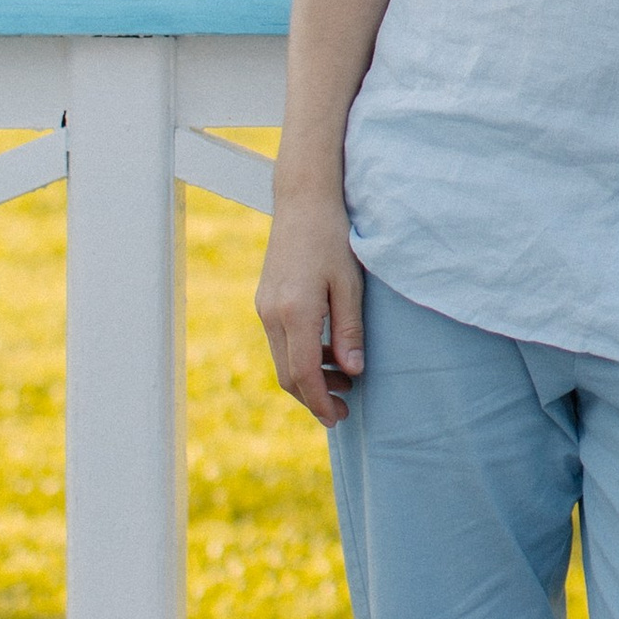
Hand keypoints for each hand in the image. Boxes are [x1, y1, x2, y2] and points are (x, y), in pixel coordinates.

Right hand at [257, 190, 366, 427]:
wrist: (303, 200)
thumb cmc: (332, 237)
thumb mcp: (350, 284)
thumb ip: (350, 330)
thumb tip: (353, 372)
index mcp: (295, 311)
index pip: (304, 373)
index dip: (320, 401)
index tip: (338, 418)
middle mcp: (272, 314)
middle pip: (287, 374)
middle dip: (314, 397)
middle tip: (344, 410)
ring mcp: (264, 307)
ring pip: (282, 360)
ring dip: (309, 378)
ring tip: (345, 380)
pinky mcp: (266, 301)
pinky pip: (280, 342)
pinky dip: (301, 357)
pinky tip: (328, 354)